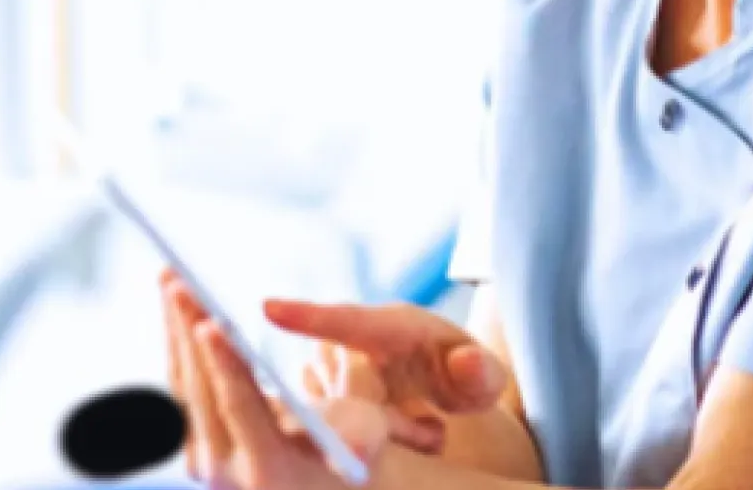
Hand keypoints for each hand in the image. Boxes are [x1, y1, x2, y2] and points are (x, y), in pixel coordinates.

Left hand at [164, 273, 389, 486]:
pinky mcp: (191, 444)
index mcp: (268, 469)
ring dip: (174, 328)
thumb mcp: (368, 436)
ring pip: (178, 385)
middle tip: (178, 279)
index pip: (239, 407)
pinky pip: (176, 388)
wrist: (316, 486)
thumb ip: (362, 433)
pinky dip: (175, 342)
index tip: (210, 323)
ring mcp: (202, 460)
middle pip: (198, 391)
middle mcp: (224, 472)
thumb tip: (361, 448)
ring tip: (169, 275)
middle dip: (187, 330)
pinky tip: (175, 306)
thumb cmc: (353, 453)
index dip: (225, 364)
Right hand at [266, 299, 506, 432]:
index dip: (307, 316)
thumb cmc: (464, 376)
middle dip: (388, 423)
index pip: (345, 320)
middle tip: (432, 434)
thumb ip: (482, 373)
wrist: (444, 385)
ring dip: (376, 435)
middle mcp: (350, 342)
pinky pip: (326, 430)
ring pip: (335, 418)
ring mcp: (328, 370)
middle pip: (347, 393)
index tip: (268, 308)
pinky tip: (400, 439)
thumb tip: (467, 362)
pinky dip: (359, 444)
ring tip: (425, 432)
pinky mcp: (317, 397)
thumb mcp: (484, 378)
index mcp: (391, 324)